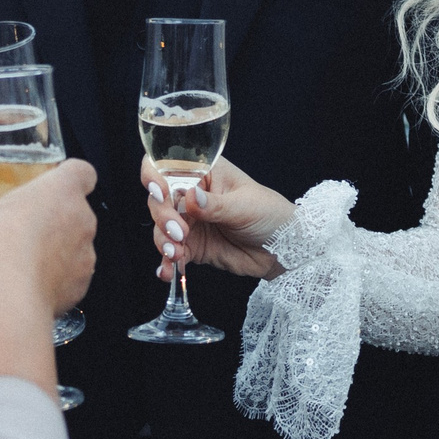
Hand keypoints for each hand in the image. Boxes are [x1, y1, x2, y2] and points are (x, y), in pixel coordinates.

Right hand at [0, 158, 97, 316]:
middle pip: (77, 211)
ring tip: (25, 259)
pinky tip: (30, 282)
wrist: (8, 293)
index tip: (54, 183)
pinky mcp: (82, 284)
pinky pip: (72, 276)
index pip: (82, 171)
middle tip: (26, 227)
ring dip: (57, 249)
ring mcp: (87, 253)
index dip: (69, 176)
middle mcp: (83, 218)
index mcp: (63, 189)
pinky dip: (57, 278)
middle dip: (55, 219)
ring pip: (76, 245)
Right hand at [139, 157, 291, 281]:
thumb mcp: (245, 206)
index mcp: (205, 173)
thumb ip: (216, 205)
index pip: (169, 166)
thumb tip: (190, 198)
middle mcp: (191, 195)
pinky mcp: (191, 246)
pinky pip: (172, 253)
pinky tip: (167, 272)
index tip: (160, 193)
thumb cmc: (270, 214)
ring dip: (163, 241)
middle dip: (163, 216)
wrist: (282, 250)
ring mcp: (189, 222)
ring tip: (176, 254)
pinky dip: (166, 263)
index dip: (156, 175)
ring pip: (161, 228)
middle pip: (160, 200)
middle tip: (179, 233)